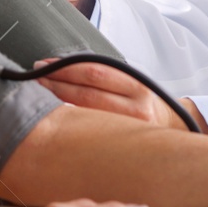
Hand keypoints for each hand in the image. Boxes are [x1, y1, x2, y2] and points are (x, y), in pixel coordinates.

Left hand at [34, 58, 192, 130]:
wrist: (172, 129)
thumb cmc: (144, 103)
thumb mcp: (132, 85)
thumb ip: (106, 78)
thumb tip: (64, 68)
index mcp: (136, 86)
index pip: (95, 72)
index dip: (66, 67)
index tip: (44, 64)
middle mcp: (135, 106)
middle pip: (87, 91)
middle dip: (57, 82)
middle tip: (35, 77)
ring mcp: (130, 127)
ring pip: (86, 112)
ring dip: (59, 101)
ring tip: (39, 93)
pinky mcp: (123, 142)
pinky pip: (91, 130)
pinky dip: (70, 121)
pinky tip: (55, 116)